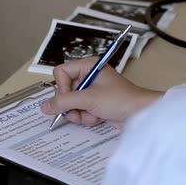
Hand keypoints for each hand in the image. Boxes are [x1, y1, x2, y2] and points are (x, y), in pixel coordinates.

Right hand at [41, 57, 162, 127]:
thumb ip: (64, 102)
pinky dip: (85, 117)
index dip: (62, 87)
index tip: (70, 97)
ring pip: (70, 103)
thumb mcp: (88, 99)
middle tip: (78, 111)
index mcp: (88, 66)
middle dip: (71, 104)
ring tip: (91, 115)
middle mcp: (88, 76)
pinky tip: (97, 118)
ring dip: (78, 113)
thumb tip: (44, 107)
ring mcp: (91, 90)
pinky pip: (79, 110)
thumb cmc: (120, 99)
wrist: (141, 114)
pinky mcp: (94, 103)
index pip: (61, 73)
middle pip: (64, 90)